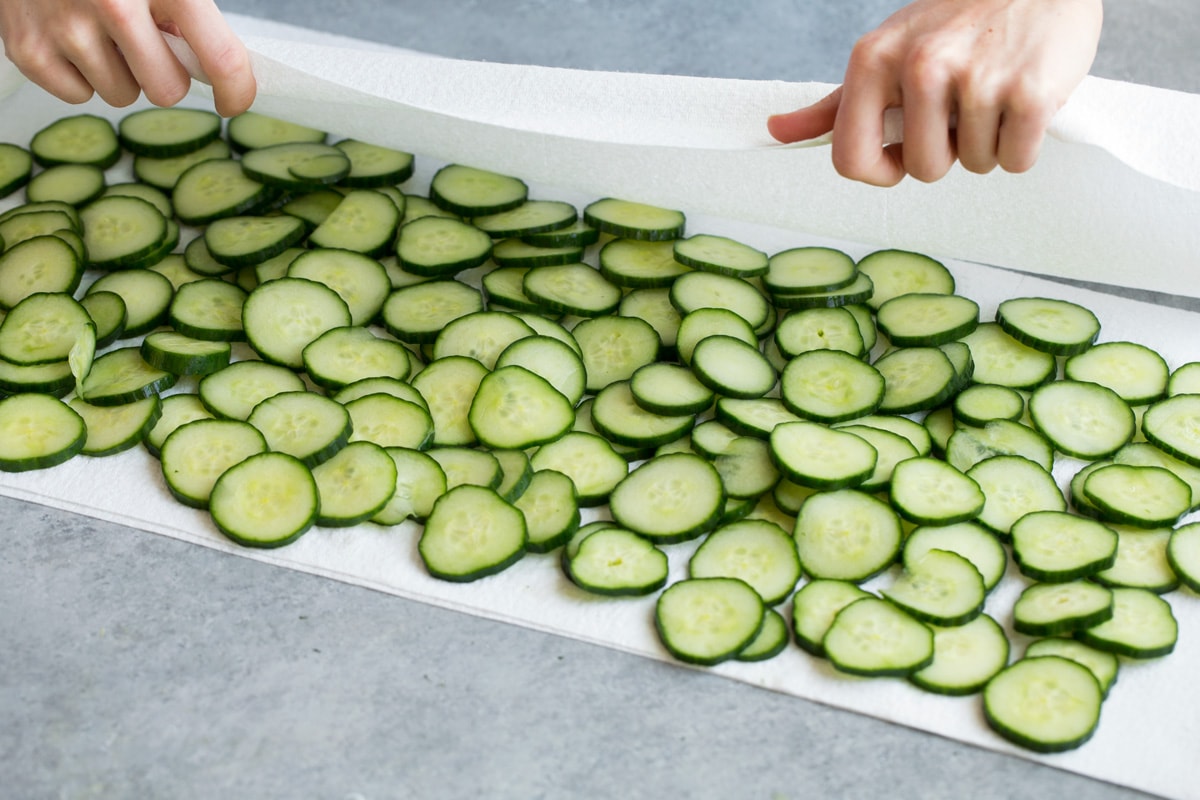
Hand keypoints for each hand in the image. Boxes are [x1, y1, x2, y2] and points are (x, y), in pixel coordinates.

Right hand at [0, 0, 254, 116]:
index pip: (221, 58)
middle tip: (144, 42)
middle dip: (163, 74)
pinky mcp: (29, 49)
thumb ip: (193, 14)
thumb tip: (218, 70)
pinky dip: (79, 74)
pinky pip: (79, 95)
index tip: (232, 101)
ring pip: (122, 96)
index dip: (237, 91)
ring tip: (100, 29)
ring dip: (119, 72)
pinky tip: (70, 35)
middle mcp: (114, 3)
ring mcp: (66, 28)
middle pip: (167, 91)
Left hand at [767, 0, 1102, 185]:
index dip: (880, 171)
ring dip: (988, 142)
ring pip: (973, 165)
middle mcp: (920, 65)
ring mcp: (976, 78)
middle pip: (922, 169)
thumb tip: (778, 131)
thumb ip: (835, 103)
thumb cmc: (957, 19)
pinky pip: (1015, 160)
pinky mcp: (1030, 93)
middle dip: (947, 151)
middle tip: (962, 106)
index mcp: (873, 59)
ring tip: (993, 92)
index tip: (899, 155)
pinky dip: (1022, 142)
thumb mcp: (888, 51)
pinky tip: (1021, 98)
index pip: (850, 159)